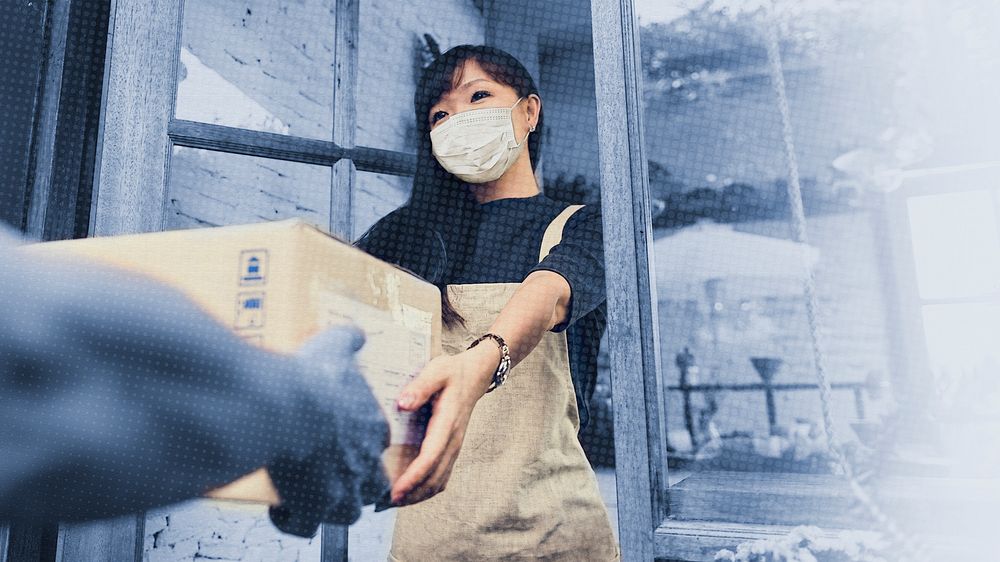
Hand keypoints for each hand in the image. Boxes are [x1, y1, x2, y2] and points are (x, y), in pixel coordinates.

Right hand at [266, 325, 392, 535]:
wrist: (283, 406)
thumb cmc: (308, 376)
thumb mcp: (332, 347)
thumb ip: (347, 340)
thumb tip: (354, 333)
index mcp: (370, 426)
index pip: (377, 443)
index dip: (360, 445)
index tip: (339, 440)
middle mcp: (363, 461)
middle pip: (373, 485)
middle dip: (357, 486)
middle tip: (332, 479)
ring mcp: (341, 488)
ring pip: (347, 513)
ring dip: (329, 509)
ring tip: (306, 499)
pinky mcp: (313, 507)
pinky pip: (305, 526)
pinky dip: (291, 521)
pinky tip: (278, 507)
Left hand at [389, 342, 499, 504]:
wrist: (475, 374)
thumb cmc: (452, 372)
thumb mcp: (436, 370)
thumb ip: (420, 386)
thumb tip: (402, 404)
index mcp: (447, 423)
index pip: (430, 458)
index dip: (413, 478)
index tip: (394, 491)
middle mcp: (453, 440)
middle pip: (434, 478)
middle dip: (411, 494)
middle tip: (384, 503)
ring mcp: (454, 447)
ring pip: (439, 481)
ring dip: (418, 495)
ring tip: (392, 502)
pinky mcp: (452, 449)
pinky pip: (442, 477)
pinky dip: (426, 489)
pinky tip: (409, 492)